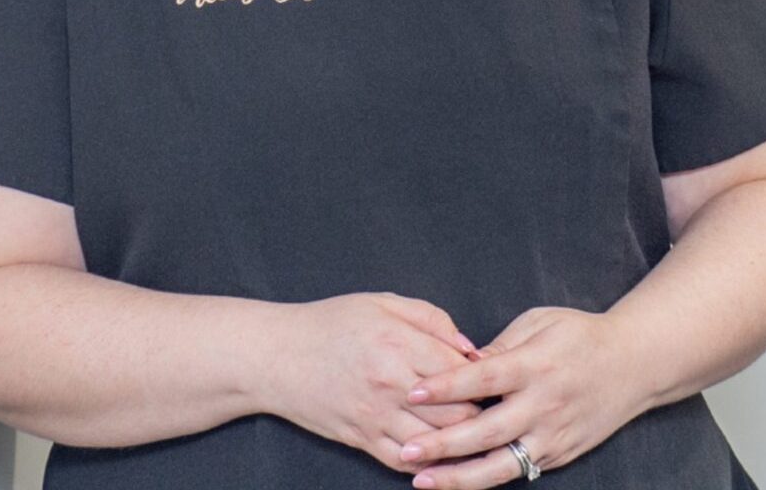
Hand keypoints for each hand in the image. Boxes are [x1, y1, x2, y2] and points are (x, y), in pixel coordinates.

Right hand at [261, 292, 486, 473]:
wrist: (275, 357)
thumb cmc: (329, 324)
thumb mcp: (381, 304)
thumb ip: (431, 318)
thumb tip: (468, 346)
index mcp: (397, 342)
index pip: (461, 367)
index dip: (481, 373)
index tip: (489, 374)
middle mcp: (390, 383)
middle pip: (458, 410)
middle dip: (478, 408)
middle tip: (487, 404)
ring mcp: (376, 416)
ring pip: (437, 440)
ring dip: (459, 437)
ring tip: (471, 430)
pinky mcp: (362, 439)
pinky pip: (405, 460)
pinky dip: (428, 460)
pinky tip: (439, 451)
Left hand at [395, 307, 649, 487]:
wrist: (634, 365)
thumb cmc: (580, 336)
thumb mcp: (540, 322)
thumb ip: (501, 344)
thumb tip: (462, 363)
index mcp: (536, 364)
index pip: (485, 377)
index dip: (448, 387)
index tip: (414, 392)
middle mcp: (544, 403)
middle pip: (487, 430)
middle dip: (443, 444)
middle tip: (407, 450)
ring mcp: (553, 434)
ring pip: (501, 465)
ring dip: (459, 477)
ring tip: (422, 480)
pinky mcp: (559, 454)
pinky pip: (518, 471)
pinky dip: (485, 479)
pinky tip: (455, 481)